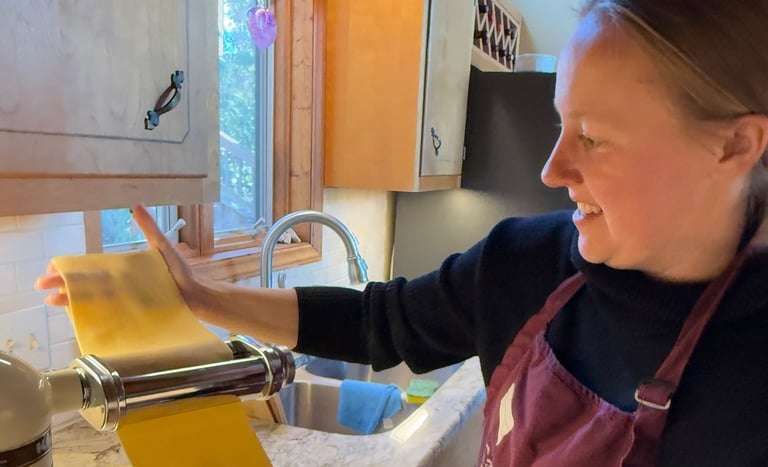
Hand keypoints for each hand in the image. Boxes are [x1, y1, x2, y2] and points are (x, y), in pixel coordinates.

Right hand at [35, 204, 201, 310]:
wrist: (198, 296)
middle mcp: (121, 285)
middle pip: (87, 283)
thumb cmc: (181, 272)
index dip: (72, 268)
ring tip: (51, 300)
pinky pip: (106, 314)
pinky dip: (90, 314)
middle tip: (42, 284)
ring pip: (92, 299)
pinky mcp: (132, 313)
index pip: (92, 268)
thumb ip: (149, 228)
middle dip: (64, 283)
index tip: (53, 267)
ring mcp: (125, 300)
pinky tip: (75, 315)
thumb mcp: (162, 247)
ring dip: (71, 299)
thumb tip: (136, 205)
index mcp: (124, 269)